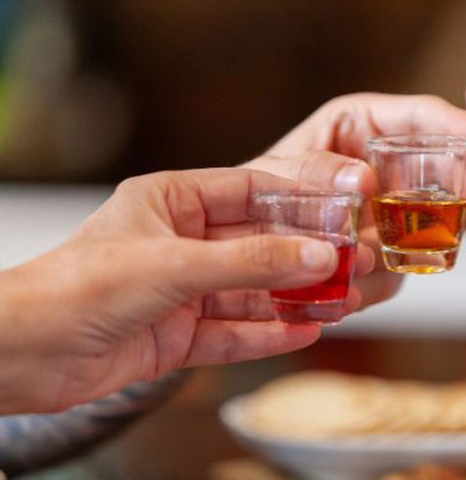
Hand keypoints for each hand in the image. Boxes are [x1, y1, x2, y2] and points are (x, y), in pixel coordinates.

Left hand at [0, 168, 374, 413]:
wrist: (22, 356)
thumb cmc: (76, 288)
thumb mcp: (175, 265)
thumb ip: (251, 261)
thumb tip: (317, 255)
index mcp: (171, 202)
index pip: (250, 189)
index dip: (300, 199)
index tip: (344, 207)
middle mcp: (180, 243)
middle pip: (259, 245)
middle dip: (306, 256)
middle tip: (352, 262)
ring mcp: (181, 291)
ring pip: (253, 292)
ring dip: (296, 299)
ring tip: (342, 303)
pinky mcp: (178, 335)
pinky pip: (235, 332)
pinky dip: (270, 334)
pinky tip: (307, 332)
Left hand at [243, 92, 465, 301]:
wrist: (236, 249)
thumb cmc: (250, 194)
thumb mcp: (273, 171)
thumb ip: (310, 169)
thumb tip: (361, 179)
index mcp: (360, 127)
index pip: (420, 117)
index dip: (458, 125)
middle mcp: (384, 167)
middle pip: (444, 165)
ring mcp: (390, 213)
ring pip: (434, 218)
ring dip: (443, 229)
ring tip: (453, 230)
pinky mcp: (385, 254)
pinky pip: (402, 265)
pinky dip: (393, 274)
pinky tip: (377, 278)